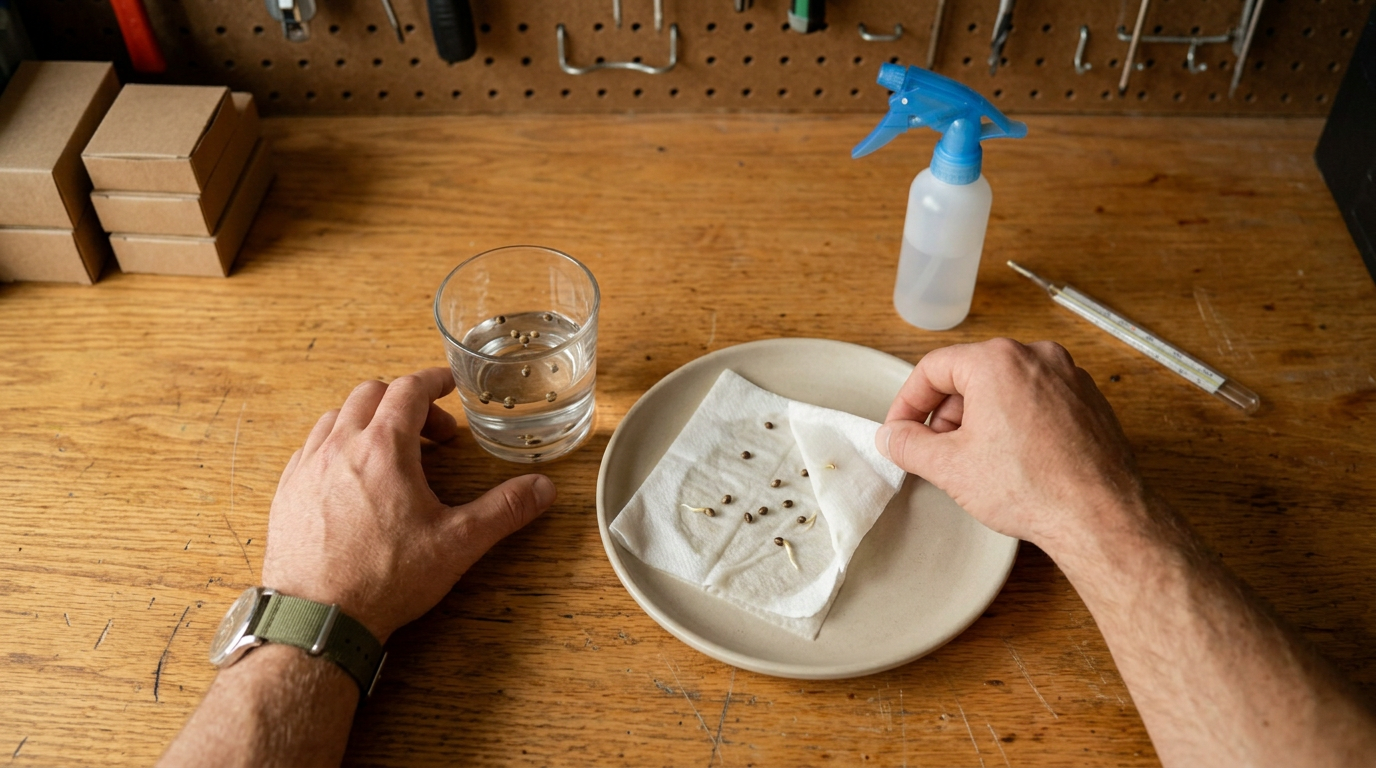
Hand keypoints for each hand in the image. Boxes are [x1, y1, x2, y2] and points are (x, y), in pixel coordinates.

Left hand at [261, 367, 555, 642]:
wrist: (318, 619)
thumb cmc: (384, 579)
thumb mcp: (457, 544)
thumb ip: (503, 510)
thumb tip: (543, 488)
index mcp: (384, 448)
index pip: (409, 389)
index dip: (434, 381)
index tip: (449, 385)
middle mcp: (340, 446)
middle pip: (371, 394)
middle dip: (406, 402)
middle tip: (433, 434)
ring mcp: (307, 467)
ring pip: (337, 416)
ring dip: (368, 420)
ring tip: (393, 451)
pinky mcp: (287, 491)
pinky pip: (311, 446)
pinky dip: (337, 444)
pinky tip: (352, 475)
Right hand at [875, 338, 1144, 557]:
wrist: (1099, 516)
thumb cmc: (1032, 488)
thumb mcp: (950, 467)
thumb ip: (909, 445)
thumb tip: (892, 437)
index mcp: (997, 361)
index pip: (933, 369)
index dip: (908, 403)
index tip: (901, 430)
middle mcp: (1036, 357)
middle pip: (971, 374)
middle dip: (946, 412)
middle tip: (935, 449)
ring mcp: (1068, 376)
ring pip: (1006, 386)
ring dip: (981, 417)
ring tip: (974, 458)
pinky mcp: (1089, 400)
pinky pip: (1038, 399)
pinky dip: (1016, 420)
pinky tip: (1013, 458)